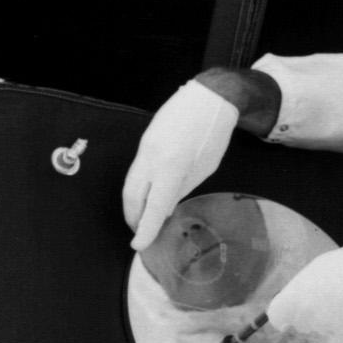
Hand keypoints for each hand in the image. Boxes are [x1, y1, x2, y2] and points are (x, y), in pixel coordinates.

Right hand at [123, 81, 238, 247]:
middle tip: (139, 233)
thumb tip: (163, 210)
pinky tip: (147, 197)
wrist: (207, 97)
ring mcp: (145, 148)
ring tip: (141, 219)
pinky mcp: (144, 142)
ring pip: (130, 185)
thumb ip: (181, 189)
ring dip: (133, 205)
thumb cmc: (213, 134)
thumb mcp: (204, 168)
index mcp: (172, 166)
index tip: (139, 245)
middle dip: (133, 218)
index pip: (154, 205)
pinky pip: (136, 172)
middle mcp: (153, 158)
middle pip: (133, 197)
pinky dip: (138, 189)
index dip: (145, 228)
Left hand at [265, 239, 342, 337]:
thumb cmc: (338, 265)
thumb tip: (294, 302)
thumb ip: (297, 292)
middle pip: (299, 326)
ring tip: (342, 300)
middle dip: (306, 318)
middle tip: (322, 302)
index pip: (277, 318)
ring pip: (320, 329)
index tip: (291, 310)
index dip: (284, 315)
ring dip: (326, 320)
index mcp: (291, 301)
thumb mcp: (309, 273)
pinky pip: (340, 330)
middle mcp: (305, 319)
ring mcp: (325, 328)